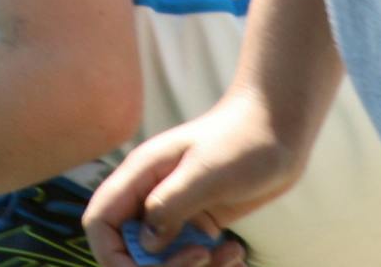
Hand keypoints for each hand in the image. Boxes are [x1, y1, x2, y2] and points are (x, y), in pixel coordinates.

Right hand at [82, 91, 300, 266]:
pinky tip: (236, 253)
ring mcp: (176, 211)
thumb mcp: (206, 172)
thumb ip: (169, 206)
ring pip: (164, 261)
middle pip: (133, 251)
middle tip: (202, 257)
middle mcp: (151, 196)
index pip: (100, 224)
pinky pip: (193, 260)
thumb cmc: (243, 139)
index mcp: (140, 176)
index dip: (112, 255)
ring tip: (229, 254)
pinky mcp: (200, 223)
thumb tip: (147, 244)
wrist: (279, 127)